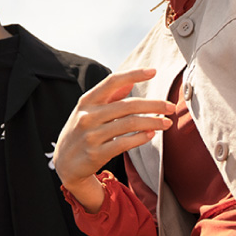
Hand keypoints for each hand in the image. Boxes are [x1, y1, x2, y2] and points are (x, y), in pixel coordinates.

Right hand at [53, 69, 174, 211]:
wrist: (64, 164)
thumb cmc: (81, 132)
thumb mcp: (88, 111)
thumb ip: (109, 97)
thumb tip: (130, 82)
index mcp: (86, 102)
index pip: (112, 82)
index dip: (133, 74)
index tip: (153, 71)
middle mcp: (87, 116)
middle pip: (127, 105)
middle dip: (153, 105)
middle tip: (171, 107)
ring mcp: (91, 136)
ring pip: (129, 124)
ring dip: (152, 122)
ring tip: (167, 123)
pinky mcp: (96, 154)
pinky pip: (124, 143)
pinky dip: (141, 138)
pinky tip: (151, 134)